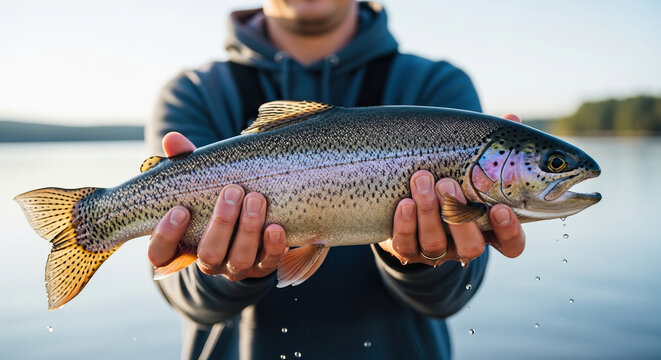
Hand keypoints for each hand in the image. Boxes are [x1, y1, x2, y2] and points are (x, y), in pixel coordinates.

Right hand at [148, 132, 286, 280]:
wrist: (251, 217)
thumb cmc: (214, 195)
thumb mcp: (200, 180)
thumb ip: (184, 162)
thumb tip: (172, 139)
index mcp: (182, 244)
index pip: (160, 254)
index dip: (166, 237)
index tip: (180, 210)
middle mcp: (208, 261)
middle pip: (208, 255)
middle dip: (222, 223)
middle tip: (233, 190)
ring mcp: (236, 267)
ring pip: (239, 260)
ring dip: (249, 230)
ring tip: (257, 199)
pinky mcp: (263, 267)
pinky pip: (269, 263)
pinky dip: (273, 246)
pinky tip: (276, 227)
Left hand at [379, 114, 525, 265]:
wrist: (407, 197)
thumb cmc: (450, 177)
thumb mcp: (471, 164)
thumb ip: (493, 147)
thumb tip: (511, 118)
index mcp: (488, 229)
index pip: (510, 244)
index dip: (509, 231)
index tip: (499, 208)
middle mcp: (464, 244)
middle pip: (471, 246)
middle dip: (459, 216)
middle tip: (448, 184)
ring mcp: (435, 250)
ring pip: (435, 243)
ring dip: (429, 211)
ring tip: (422, 179)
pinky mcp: (407, 249)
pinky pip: (406, 245)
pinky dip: (405, 224)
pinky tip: (405, 203)